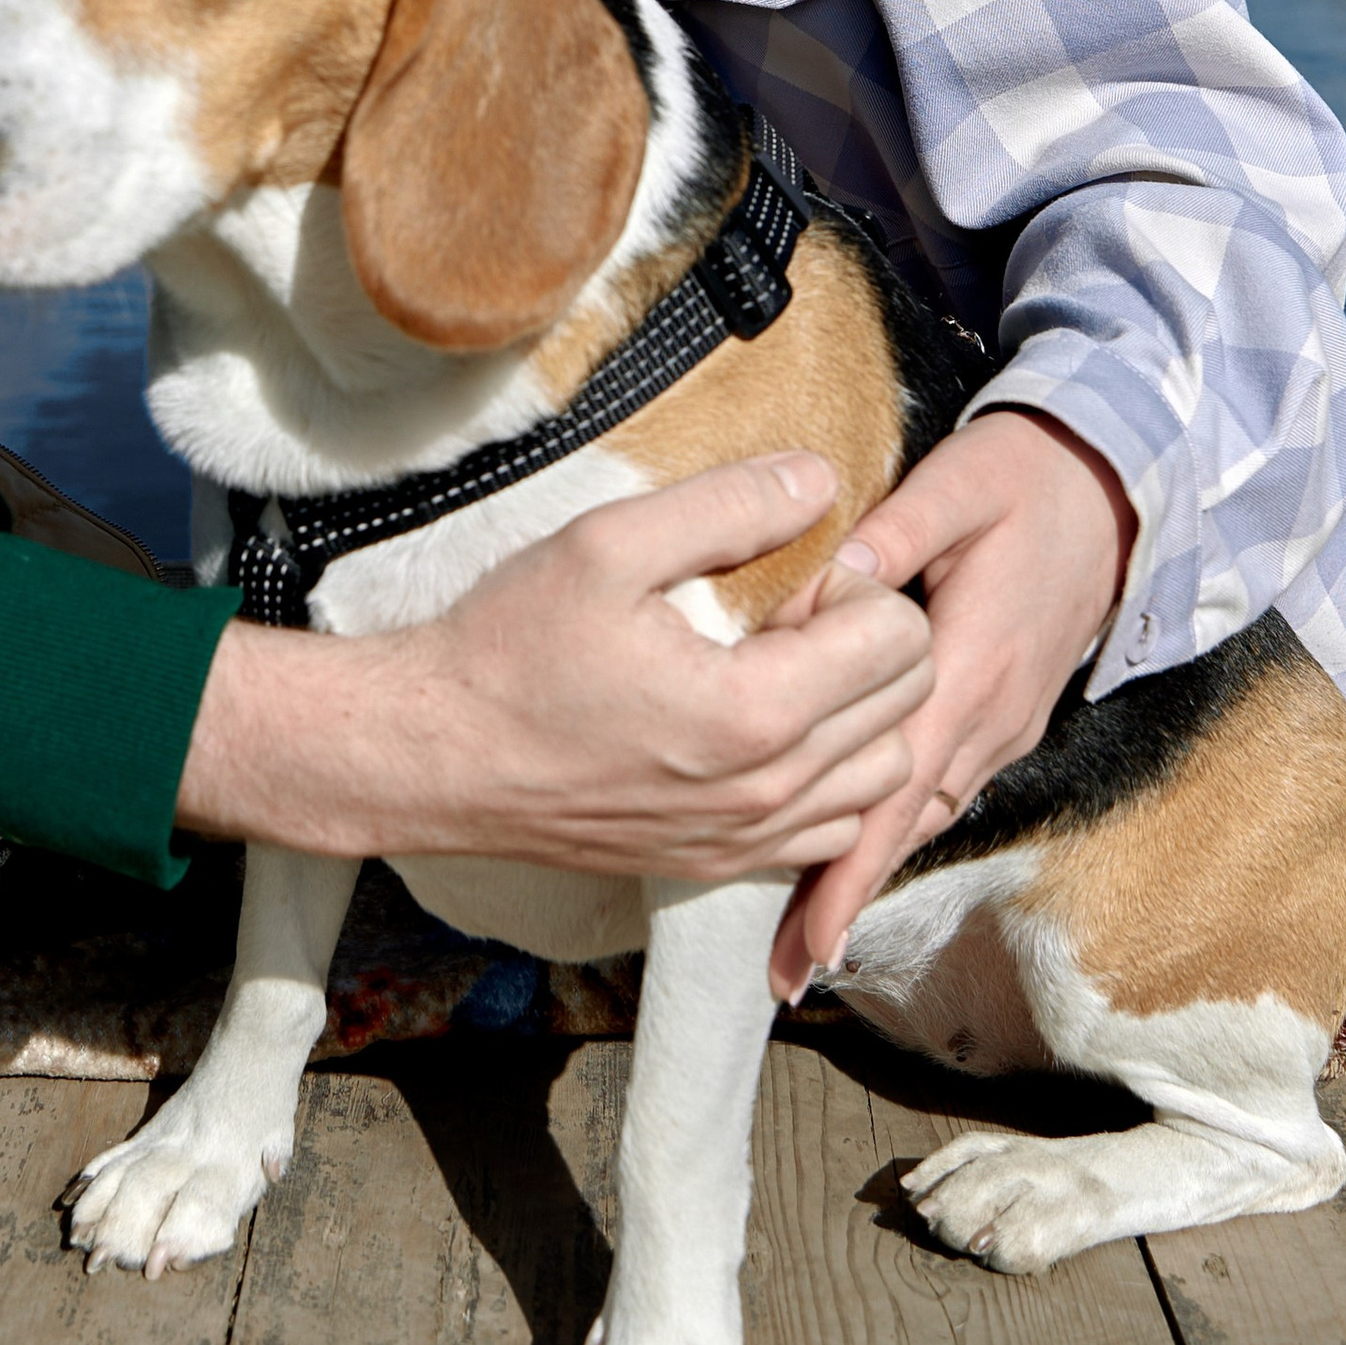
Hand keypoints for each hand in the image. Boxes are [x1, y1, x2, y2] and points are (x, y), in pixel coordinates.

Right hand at [177, 448, 933, 879]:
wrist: (438, 753)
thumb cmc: (511, 647)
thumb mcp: (608, 543)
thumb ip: (727, 506)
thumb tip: (820, 480)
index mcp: (753, 711)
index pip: (899, 639)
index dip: (857, 583)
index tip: (789, 572)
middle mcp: (768, 791)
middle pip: (907, 706)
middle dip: (870, 640)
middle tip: (787, 610)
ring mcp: (747, 840)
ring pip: (883, 776)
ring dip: (861, 712)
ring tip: (783, 668)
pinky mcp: (721, 864)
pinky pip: (831, 829)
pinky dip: (830, 777)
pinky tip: (767, 730)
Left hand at [768, 409, 1133, 1002]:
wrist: (1119, 487)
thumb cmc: (1030, 479)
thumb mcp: (961, 484)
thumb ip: (897, 531)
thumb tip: (836, 578)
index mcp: (974, 667)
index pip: (900, 784)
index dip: (855, 869)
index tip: (814, 939)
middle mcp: (993, 714)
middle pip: (908, 824)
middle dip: (848, 896)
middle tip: (788, 967)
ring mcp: (1004, 722)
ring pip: (927, 811)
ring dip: (870, 867)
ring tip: (807, 931)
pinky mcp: (1004, 713)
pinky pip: (944, 784)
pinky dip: (897, 823)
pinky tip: (851, 843)